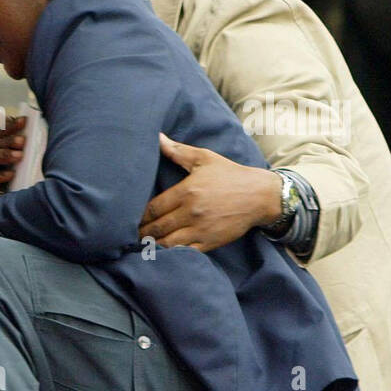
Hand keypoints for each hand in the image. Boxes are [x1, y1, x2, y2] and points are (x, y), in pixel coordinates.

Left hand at [139, 133, 281, 252]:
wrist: (261, 195)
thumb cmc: (231, 175)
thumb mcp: (205, 158)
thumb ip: (178, 151)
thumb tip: (157, 137)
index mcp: (187, 191)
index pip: (153, 208)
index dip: (140, 216)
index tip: (130, 218)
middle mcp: (191, 212)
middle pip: (157, 227)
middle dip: (142, 232)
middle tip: (132, 234)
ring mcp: (201, 229)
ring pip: (167, 242)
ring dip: (153, 244)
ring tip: (143, 243)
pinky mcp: (210, 242)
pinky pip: (184, 252)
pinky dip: (171, 253)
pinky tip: (162, 252)